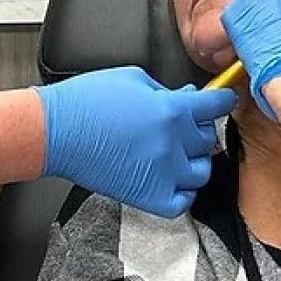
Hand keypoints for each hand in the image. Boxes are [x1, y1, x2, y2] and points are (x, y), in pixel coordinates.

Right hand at [36, 68, 236, 216]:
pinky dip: (183, 191)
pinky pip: (183, 201)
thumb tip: (188, 96)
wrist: (56, 132)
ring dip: (194, 160)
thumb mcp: (134, 80)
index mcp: (172, 110)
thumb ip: (167, 90)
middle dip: (199, 127)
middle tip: (186, 123)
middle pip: (208, 138)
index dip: (224, 101)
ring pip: (201, 171)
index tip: (225, 100)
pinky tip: (172, 178)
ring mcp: (163, 173)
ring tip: (178, 152)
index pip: (216, 106)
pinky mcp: (148, 196)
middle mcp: (173, 143)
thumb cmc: (86, 102)